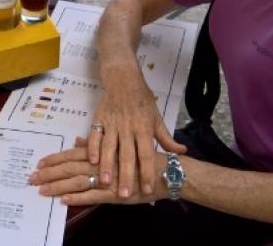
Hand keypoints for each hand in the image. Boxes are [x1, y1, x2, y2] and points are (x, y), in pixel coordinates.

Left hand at [30, 139, 166, 205]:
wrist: (164, 172)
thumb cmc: (140, 158)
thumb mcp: (116, 146)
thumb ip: (94, 145)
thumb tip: (76, 142)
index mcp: (100, 152)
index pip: (71, 154)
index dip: (54, 159)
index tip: (39, 163)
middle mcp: (100, 163)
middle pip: (69, 167)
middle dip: (49, 173)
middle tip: (31, 178)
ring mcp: (106, 179)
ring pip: (76, 181)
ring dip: (57, 186)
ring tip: (41, 190)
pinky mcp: (114, 194)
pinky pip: (92, 196)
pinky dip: (77, 198)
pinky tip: (64, 201)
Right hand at [87, 71, 185, 198]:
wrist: (123, 78)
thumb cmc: (142, 99)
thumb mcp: (157, 117)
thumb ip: (166, 138)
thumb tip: (181, 152)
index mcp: (144, 128)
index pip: (147, 154)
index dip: (147, 172)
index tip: (148, 190)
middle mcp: (128, 128)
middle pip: (127, 155)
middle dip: (126, 176)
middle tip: (124, 195)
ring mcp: (112, 124)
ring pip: (109, 148)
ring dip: (107, 165)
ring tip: (105, 182)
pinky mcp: (99, 119)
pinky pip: (95, 135)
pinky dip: (92, 147)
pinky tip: (91, 161)